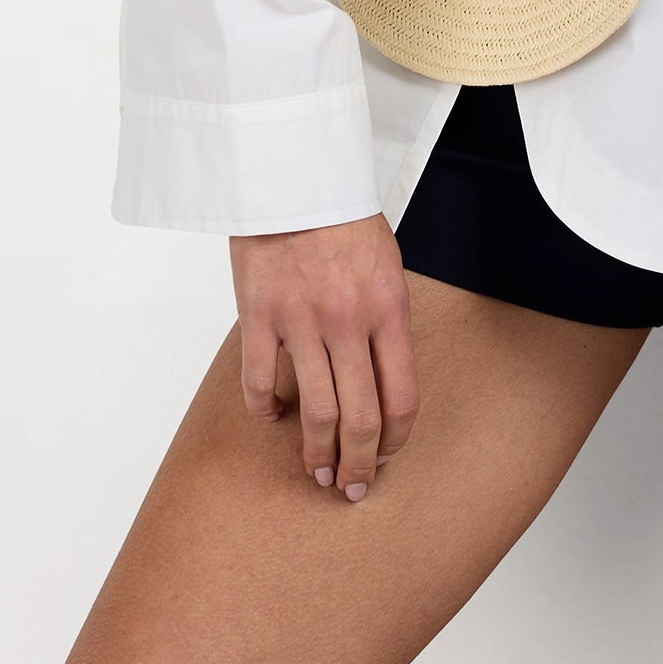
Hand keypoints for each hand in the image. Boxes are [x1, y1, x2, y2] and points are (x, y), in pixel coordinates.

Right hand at [229, 211, 418, 502]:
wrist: (295, 176)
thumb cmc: (344, 220)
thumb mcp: (386, 266)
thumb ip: (387, 321)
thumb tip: (384, 379)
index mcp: (388, 307)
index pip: (403, 396)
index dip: (397, 439)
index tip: (387, 456)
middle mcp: (348, 321)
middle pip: (360, 417)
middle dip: (358, 463)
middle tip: (351, 487)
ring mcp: (301, 321)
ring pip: (314, 412)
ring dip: (316, 453)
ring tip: (316, 472)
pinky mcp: (259, 317)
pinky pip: (260, 382)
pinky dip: (265, 411)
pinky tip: (271, 419)